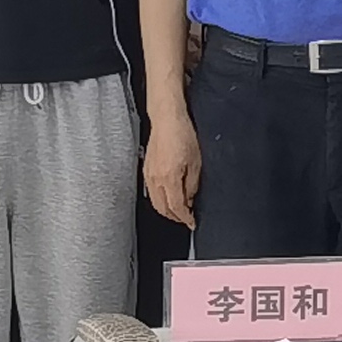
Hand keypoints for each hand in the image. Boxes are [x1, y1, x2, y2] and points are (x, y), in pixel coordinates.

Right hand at [142, 113, 202, 227]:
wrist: (167, 119)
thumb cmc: (182, 135)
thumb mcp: (196, 162)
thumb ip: (192, 184)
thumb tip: (190, 199)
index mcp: (169, 178)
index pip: (177, 207)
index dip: (185, 218)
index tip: (192, 222)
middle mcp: (156, 179)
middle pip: (163, 209)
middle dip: (175, 217)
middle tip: (186, 218)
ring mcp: (148, 175)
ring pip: (155, 202)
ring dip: (166, 210)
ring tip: (178, 210)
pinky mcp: (146, 170)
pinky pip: (151, 192)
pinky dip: (159, 200)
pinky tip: (168, 197)